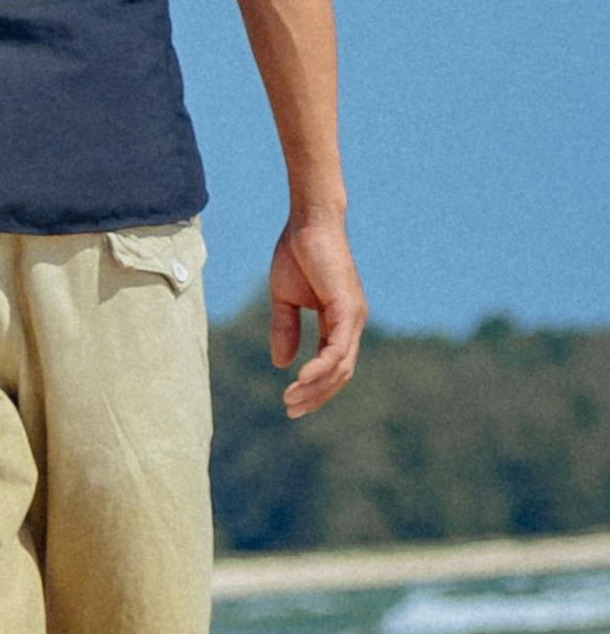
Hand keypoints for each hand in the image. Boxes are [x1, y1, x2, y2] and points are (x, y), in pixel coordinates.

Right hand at [271, 216, 365, 416]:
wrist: (308, 222)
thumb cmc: (297, 253)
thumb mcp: (284, 300)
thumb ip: (285, 330)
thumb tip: (281, 363)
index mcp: (339, 321)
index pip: (333, 365)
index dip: (314, 388)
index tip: (291, 403)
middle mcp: (351, 322)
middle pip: (340, 374)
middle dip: (315, 396)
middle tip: (291, 411)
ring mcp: (353, 316)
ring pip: (340, 367)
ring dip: (315, 388)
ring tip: (290, 399)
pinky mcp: (347, 308)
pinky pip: (336, 349)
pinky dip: (320, 368)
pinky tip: (300, 379)